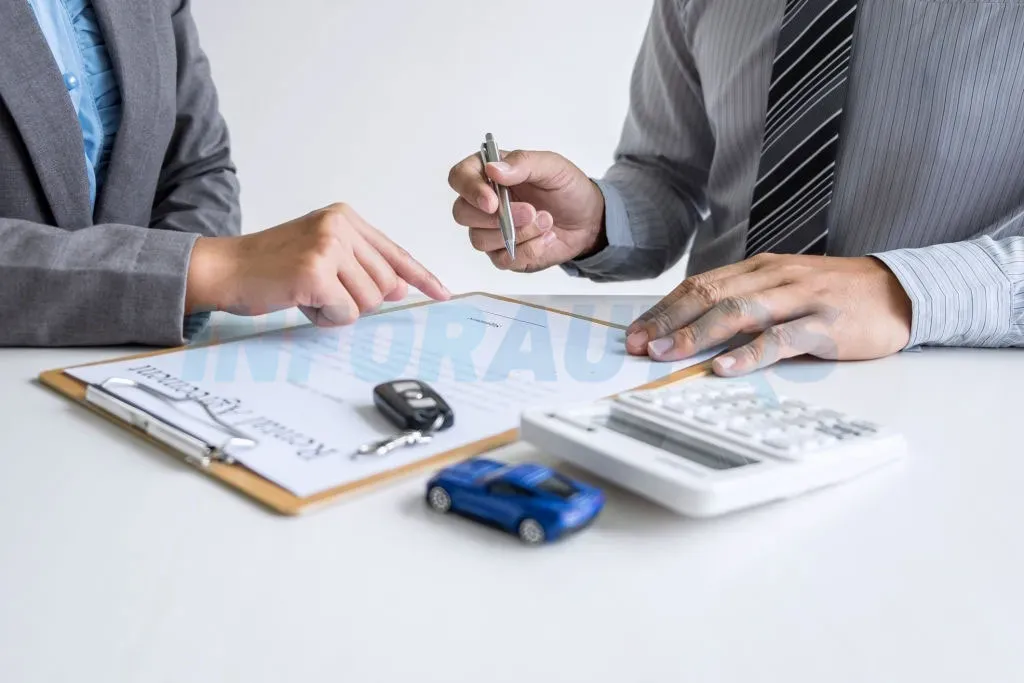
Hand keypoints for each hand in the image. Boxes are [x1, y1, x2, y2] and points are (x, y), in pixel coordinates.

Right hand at [186, 203, 449, 324]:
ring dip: (340, 310)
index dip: (421, 276)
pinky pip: (345, 312)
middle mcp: (340, 226)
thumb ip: (362, 267)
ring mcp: (328, 246)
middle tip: (324, 294)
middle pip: (387, 285)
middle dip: (360, 301)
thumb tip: (402, 288)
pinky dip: (326, 317)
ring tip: (309, 295)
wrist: (224, 269)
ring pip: (369, 301)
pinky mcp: (316, 271)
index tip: (443, 292)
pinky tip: (303, 302)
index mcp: (344, 218)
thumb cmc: (271, 267)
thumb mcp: (321, 255)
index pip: (395, 252)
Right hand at [448, 148, 606, 271]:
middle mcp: (484, 203)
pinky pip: (501, 260)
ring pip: (480, 239)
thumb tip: (493, 169)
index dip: (470, 190)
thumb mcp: (552, 166)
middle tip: (531, 211)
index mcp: (489, 174)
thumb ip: (523, 163)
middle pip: (462, 213)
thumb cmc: (567, 189)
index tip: (493, 201)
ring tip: (547, 221)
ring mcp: (490, 231)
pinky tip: (547, 238)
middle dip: (497, 217)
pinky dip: (529, 250)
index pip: (459, 178)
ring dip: (518, 233)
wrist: (588, 220)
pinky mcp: (503, 254)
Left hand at [625, 254, 912, 374]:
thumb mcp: (784, 288)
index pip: (700, 285)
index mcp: (760, 268)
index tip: (635, 333)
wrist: (900, 290)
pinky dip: (748, 354)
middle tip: (637, 345)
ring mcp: (800, 298)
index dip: (664, 309)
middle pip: (710, 295)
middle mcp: (774, 277)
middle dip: (668, 321)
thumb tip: (694, 328)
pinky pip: (781, 338)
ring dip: (696, 335)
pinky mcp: (825, 324)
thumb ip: (745, 302)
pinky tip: (723, 367)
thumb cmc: (835, 294)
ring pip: (738, 313)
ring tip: (666, 354)